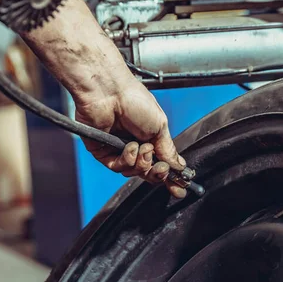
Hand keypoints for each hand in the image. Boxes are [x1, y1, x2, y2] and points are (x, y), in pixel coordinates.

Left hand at [75, 79, 187, 198]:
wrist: (110, 92)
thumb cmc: (134, 100)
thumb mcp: (160, 127)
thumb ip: (168, 150)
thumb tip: (179, 166)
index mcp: (150, 140)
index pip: (161, 165)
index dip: (170, 179)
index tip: (179, 189)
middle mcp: (135, 147)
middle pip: (148, 174)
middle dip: (157, 173)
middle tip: (161, 168)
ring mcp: (118, 150)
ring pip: (133, 173)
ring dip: (141, 163)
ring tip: (142, 147)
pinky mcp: (103, 152)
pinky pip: (118, 167)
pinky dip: (126, 159)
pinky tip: (129, 147)